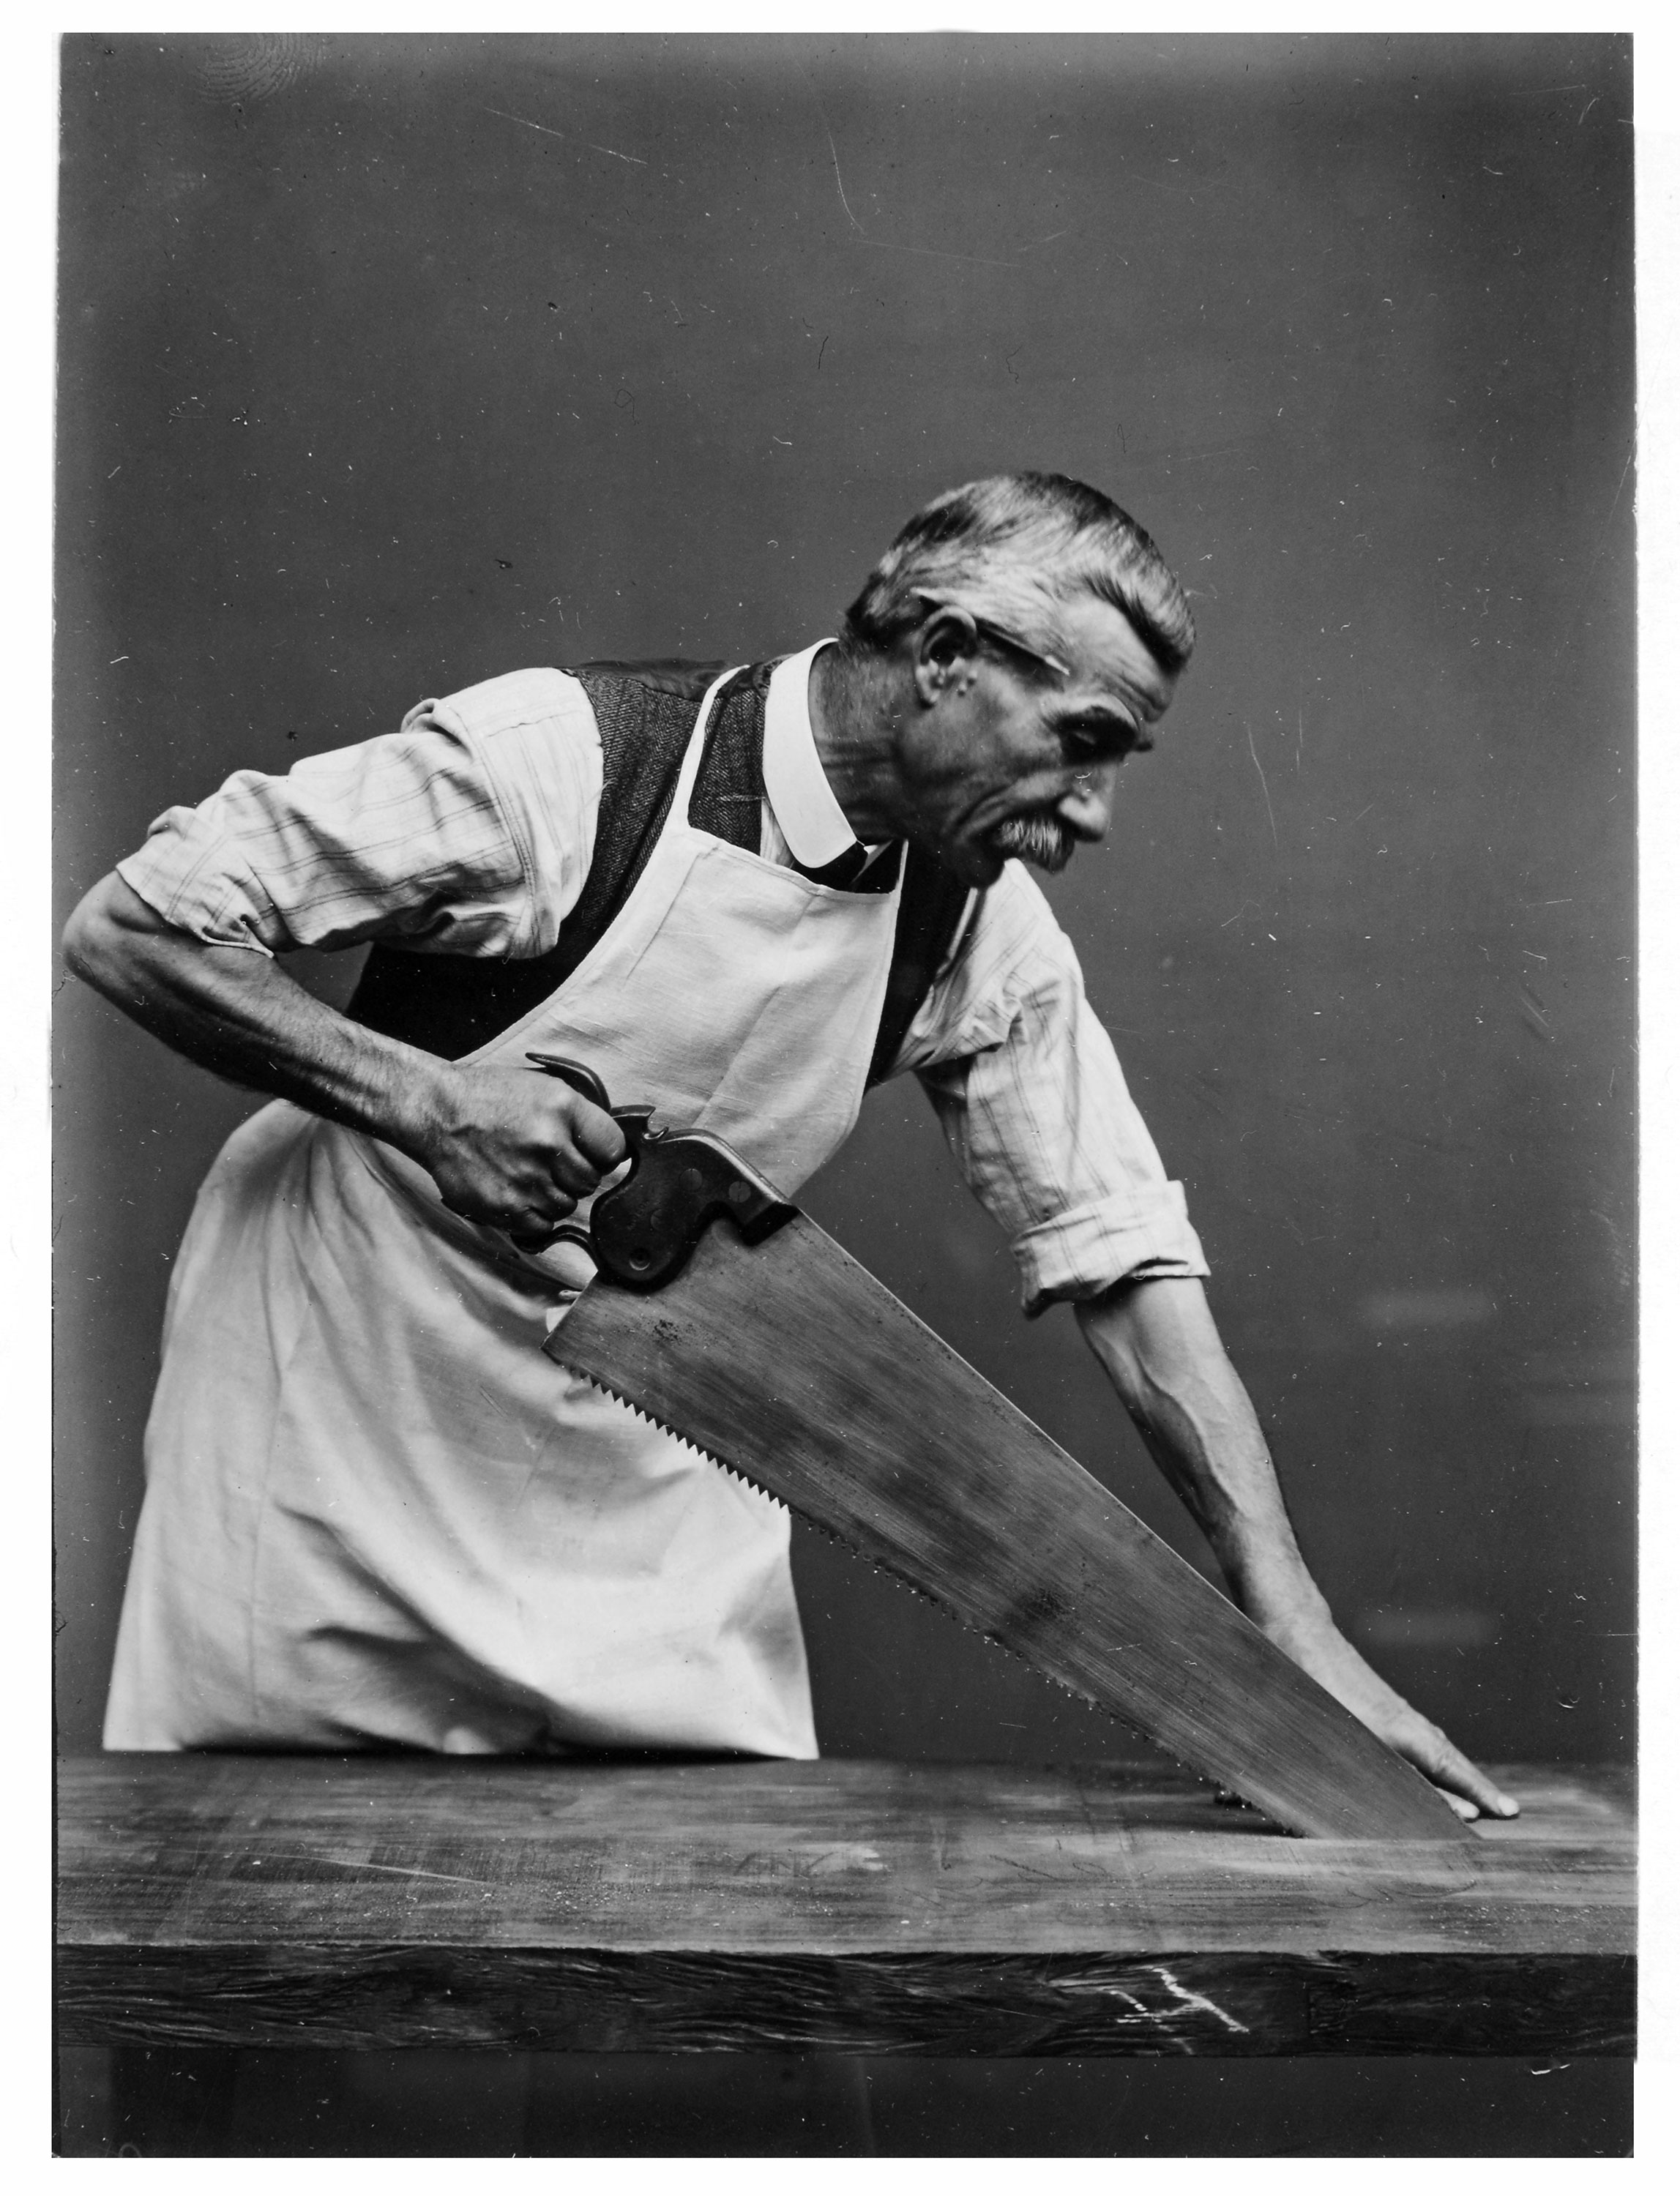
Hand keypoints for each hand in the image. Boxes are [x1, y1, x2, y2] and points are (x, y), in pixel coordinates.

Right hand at [406, 1058, 627, 1236]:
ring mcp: (526, 1178)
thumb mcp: (543, 1088)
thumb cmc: (489, 1099)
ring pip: (567, 1205)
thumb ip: (580, 1117)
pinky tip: (519, 1192)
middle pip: (590, 1181)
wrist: (437, 1114)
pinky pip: (542, 1224)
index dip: (604, 1154)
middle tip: (553, 1164)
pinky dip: (535, 1214)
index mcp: (562, 1109)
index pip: (613, 1148)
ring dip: (554, 1195)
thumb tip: (612, 1148)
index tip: (594, 1155)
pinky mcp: (505, 1206)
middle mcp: (547, 1143)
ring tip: (530, 1175)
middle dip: (576, 1175)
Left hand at [1255, 1601, 1518, 1821]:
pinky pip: (1421, 1732)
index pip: (1441, 1769)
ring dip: (1461, 1771)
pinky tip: (1437, 1758)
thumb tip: (1355, 1808)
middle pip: (1448, 1758)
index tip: (1498, 1814)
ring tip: (1482, 1793)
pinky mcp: (1380, 1700)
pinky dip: (1439, 1751)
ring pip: (1436, 1744)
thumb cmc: (1300, 1681)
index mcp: (1390, 1729)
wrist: (1295, 1626)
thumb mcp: (1322, 1733)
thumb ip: (1344, 1773)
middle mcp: (1400, 1718)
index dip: (1468, 1794)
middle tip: (1509, 1810)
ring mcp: (1393, 1706)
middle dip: (1477, 1787)